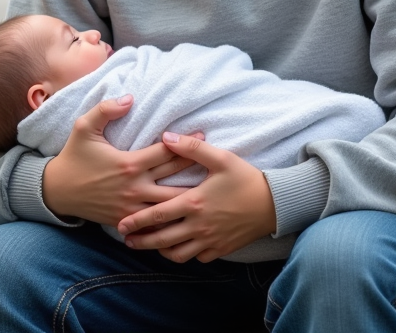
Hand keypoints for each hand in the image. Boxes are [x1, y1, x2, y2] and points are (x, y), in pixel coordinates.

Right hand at [42, 96, 198, 224]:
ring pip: (169, 204)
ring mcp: (132, 207)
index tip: (203, 134)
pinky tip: (189, 215)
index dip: (186, 142)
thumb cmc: (73, 157)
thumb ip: (106, 110)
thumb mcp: (83, 127)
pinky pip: (155, 222)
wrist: (57, 192)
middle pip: (174, 178)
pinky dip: (172, 219)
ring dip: (190, 197)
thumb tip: (130, 97)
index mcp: (129, 163)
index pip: (166, 152)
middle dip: (196, 169)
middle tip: (215, 162)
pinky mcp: (127, 220)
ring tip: (210, 190)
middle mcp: (134, 186)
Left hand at [116, 132, 277, 263]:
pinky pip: (197, 258)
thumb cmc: (245, 178)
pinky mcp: (221, 249)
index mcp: (194, 202)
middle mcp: (199, 225)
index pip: (158, 215)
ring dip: (160, 251)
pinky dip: (184, 255)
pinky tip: (178, 248)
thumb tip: (165, 137)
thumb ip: (191, 148)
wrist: (274, 203)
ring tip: (149, 246)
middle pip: (162, 239)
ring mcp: (210, 240)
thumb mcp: (220, 157)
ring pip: (177, 254)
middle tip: (126, 239)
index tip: (121, 223)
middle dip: (141, 241)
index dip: (137, 221)